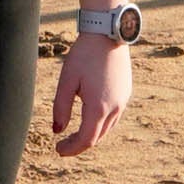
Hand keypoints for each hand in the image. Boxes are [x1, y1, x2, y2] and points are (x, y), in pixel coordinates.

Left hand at [48, 24, 132, 156]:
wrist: (107, 33)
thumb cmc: (84, 55)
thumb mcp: (67, 81)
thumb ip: (60, 108)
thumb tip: (57, 130)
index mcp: (99, 107)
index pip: (86, 140)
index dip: (71, 149)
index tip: (58, 150)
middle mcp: (115, 108)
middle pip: (98, 137)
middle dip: (80, 144)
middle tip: (63, 144)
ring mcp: (123, 100)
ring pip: (107, 128)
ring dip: (91, 134)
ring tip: (75, 134)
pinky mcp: (126, 92)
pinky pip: (114, 116)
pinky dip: (101, 123)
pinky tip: (90, 117)